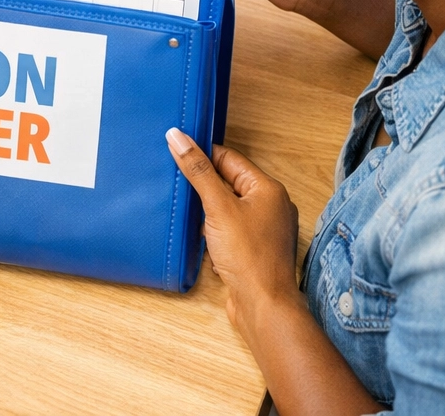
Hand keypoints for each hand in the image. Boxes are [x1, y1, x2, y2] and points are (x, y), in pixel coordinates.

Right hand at [166, 128, 299, 333]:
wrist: (263, 307)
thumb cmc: (247, 255)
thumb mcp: (217, 206)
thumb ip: (197, 171)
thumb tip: (177, 137)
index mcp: (268, 189)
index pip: (229, 158)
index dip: (202, 155)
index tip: (176, 151)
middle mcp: (270, 206)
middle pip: (228, 182)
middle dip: (202, 184)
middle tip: (174, 179)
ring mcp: (263, 229)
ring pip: (226, 207)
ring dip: (206, 210)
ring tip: (185, 210)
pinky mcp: (254, 250)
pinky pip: (229, 228)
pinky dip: (213, 230)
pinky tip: (200, 236)